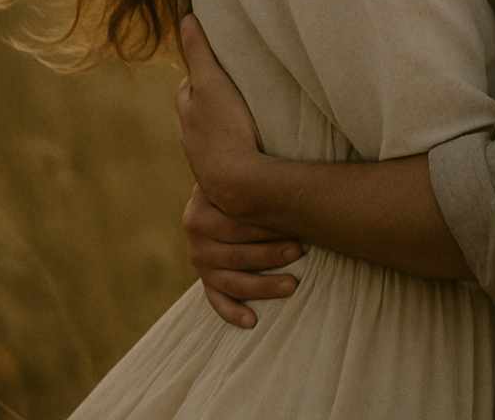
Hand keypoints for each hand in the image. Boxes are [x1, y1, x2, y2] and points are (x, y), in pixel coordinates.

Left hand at [176, 14, 265, 216]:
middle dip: (212, 101)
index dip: (204, 72)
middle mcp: (190, 137)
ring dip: (225, 127)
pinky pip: (228, 156)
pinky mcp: (223, 178)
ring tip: (248, 121)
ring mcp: (205, 160)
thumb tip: (186, 18)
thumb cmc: (226, 128)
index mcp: (187, 111)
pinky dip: (235, 148)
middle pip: (199, 111)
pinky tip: (254, 149)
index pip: (191, 84)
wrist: (238, 183)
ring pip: (212, 135)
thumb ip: (199, 52)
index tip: (222, 65)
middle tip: (238, 90)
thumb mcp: (212, 82)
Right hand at [183, 185, 302, 328]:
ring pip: (231, 280)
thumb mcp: (241, 173)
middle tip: (299, 251)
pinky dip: (233, 312)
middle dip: (269, 254)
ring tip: (292, 285)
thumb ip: (252, 175)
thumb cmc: (243, 182)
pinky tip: (252, 321)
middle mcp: (195, 239)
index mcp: (200, 210)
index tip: (295, 228)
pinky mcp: (207, 280)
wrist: (221, 196)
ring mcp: (199, 262)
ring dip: (262, 285)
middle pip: (234, 253)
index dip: (265, 227)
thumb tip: (286, 177)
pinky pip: (217, 300)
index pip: (234, 223)